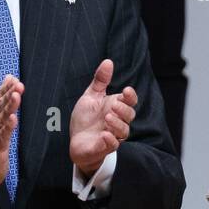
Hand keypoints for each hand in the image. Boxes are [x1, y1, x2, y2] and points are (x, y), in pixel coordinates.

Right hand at [0, 74, 22, 197]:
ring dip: (9, 107)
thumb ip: (1, 107)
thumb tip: (11, 89)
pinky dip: (7, 127)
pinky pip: (3, 136)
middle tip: (18, 83)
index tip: (14, 78)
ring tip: (16, 96)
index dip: (5, 88)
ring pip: (1, 119)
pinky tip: (12, 119)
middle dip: (8, 94)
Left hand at [70, 59, 137, 177]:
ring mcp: (113, 135)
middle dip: (124, 110)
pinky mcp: (104, 147)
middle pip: (130, 115)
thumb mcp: (91, 96)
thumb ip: (100, 81)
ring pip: (124, 131)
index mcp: (116, 108)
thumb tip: (108, 61)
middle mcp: (117, 122)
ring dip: (117, 124)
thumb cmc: (86, 119)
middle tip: (113, 106)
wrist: (77, 141)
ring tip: (107, 117)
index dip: (131, 96)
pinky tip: (104, 134)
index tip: (126, 90)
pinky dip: (110, 140)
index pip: (130, 102)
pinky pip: (112, 145)